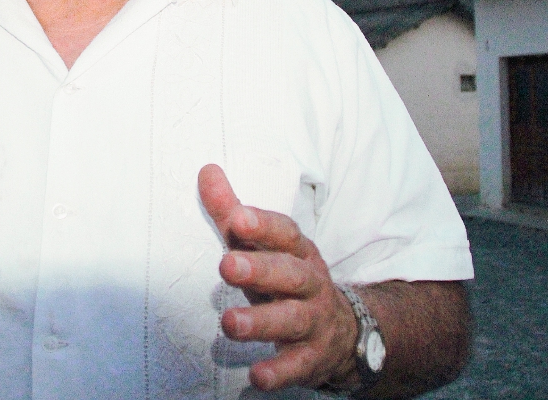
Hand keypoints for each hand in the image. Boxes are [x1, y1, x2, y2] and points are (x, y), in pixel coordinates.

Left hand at [198, 164, 358, 391]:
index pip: (285, 233)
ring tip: (229, 324)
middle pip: (290, 273)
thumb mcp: (263, 246)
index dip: (263, 225)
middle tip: (226, 265)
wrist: (341, 331)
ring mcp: (314, 321)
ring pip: (292, 319)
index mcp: (298, 251)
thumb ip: (232, 213)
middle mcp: (310, 284)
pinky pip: (298, 365)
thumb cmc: (285, 279)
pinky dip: (279, 371)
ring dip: (261, 322)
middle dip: (260, 269)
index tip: (237, 218)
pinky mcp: (312, 358)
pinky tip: (257, 377)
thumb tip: (206, 171)